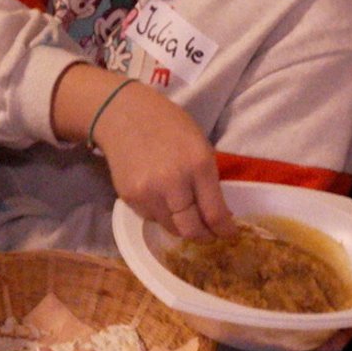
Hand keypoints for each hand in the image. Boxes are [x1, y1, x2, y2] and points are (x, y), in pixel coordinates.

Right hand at [92, 82, 235, 238]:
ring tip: (184, 212)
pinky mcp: (130, 198)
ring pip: (171, 227)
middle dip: (203, 236)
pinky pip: (151, 217)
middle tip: (208, 234)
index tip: (228, 234)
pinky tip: (160, 197)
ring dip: (181, 225)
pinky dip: (161, 214)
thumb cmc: (168, 124)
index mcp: (198, 166)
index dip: (224, 230)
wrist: (122, 114)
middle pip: (191, 230)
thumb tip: (217, 213)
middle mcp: (173, 184)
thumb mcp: (200, 145)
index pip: (214, 213)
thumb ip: (208, 179)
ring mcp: (148, 193)